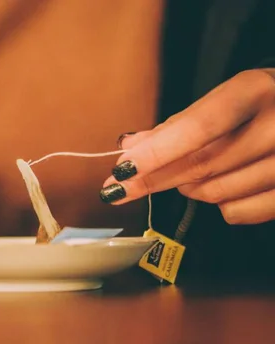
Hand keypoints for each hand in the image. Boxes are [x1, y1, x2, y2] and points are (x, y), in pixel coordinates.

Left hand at [100, 69, 274, 224]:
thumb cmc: (265, 104)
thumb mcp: (228, 99)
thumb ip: (179, 124)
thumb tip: (131, 147)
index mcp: (254, 91)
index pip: (196, 129)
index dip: (155, 154)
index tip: (121, 171)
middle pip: (201, 166)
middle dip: (155, 179)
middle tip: (124, 185)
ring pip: (216, 194)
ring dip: (189, 189)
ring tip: (189, 175)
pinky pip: (239, 213)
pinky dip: (220, 205)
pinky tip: (222, 187)